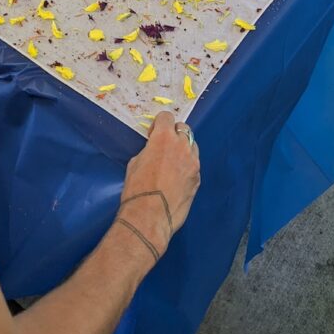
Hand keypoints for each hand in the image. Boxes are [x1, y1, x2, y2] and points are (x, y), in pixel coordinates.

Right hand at [118, 113, 200, 256]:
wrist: (150, 217)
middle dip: (174, 133)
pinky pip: (194, 165)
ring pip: (192, 146)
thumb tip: (154, 151)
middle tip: (164, 147)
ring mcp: (193, 163)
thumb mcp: (135, 163)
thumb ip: (149, 150)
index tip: (153, 134)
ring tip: (173, 163)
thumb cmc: (137, 189)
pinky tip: (177, 179)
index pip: (167, 117)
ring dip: (183, 149)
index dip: (159, 123)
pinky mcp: (198, 179)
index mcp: (163, 138)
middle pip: (183, 128)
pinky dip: (187, 166)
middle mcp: (182, 146)